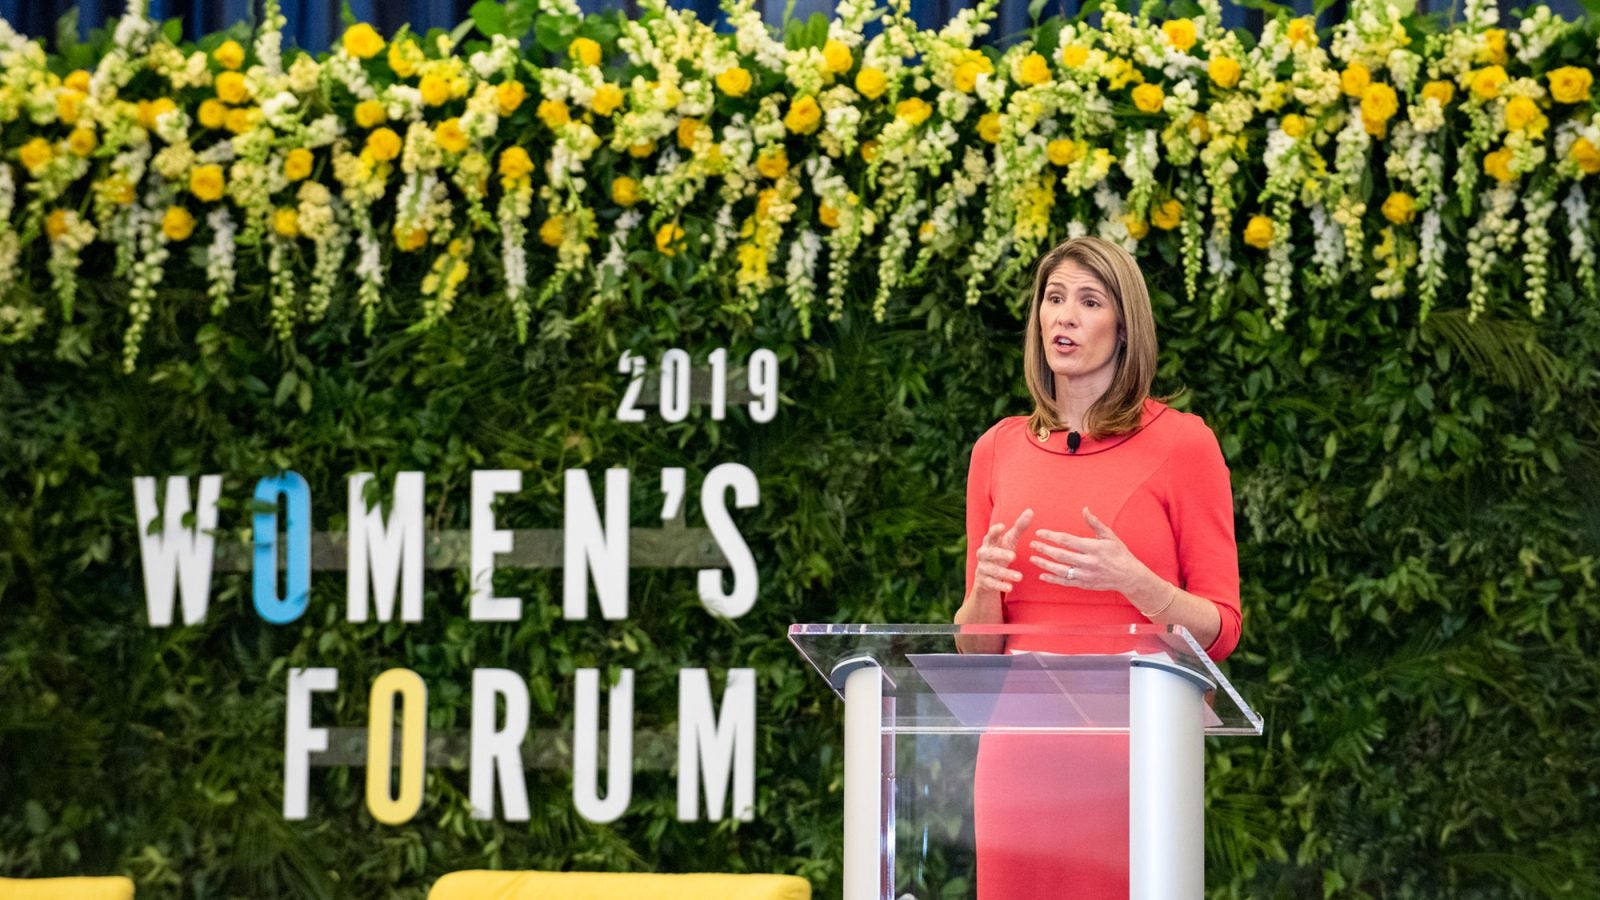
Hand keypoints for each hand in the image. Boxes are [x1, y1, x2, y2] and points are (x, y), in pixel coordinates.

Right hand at [973, 508, 1032, 594]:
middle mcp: (983, 554)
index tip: (1002, 526)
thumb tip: (1030, 510)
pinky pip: (991, 584)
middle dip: (1000, 554)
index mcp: (989, 542)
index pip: (990, 535)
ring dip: (1005, 573)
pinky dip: (1000, 586)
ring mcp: (982, 568)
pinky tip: (1010, 587)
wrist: (985, 577)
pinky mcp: (983, 582)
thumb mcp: (1010, 541)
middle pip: (989, 553)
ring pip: (992, 570)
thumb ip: (1019, 527)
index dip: (995, 531)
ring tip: (1020, 577)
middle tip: (1013, 556)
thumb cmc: (1000, 553)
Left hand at [1029, 507, 1147, 592]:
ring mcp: (1085, 575)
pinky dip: (1052, 580)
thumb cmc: (1119, 553)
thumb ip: (1095, 523)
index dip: (1051, 536)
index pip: (1067, 540)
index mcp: (1093, 548)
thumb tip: (1084, 509)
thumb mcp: (1109, 536)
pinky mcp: (1084, 585)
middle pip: (1061, 555)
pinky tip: (1042, 575)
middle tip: (1032, 544)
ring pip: (1060, 570)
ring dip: (1044, 564)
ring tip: (1033, 558)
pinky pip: (1065, 582)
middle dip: (1044, 549)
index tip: (1040, 532)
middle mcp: (1088, 562)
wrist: (1129, 576)